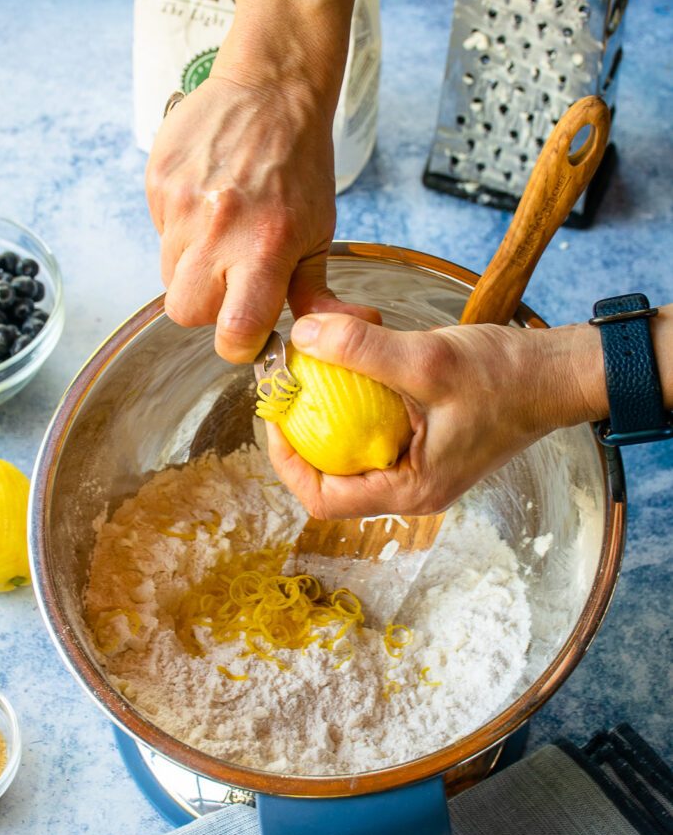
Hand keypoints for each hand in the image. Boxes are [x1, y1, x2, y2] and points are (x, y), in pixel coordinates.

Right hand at [145, 75, 377, 363]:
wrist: (272, 88)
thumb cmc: (301, 167)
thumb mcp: (318, 234)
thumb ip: (314, 294)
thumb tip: (324, 337)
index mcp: (264, 246)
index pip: (232, 330)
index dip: (237, 343)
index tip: (247, 332)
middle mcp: (219, 228)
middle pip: (186, 312)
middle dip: (207, 309)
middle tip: (230, 281)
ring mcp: (182, 204)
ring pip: (169, 275)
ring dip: (192, 269)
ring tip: (221, 233)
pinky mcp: (158, 182)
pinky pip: (160, 231)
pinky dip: (180, 229)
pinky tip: (206, 203)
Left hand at [266, 312, 605, 517]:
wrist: (558, 374)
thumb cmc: (506, 376)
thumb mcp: (429, 360)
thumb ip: (363, 351)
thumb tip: (303, 336)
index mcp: (410, 489)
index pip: (325, 499)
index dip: (288, 462)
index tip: (275, 417)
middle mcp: (410, 487)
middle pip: (331, 475)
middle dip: (303, 430)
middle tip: (288, 384)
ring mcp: (418, 466)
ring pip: (350, 448)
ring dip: (330, 407)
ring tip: (320, 361)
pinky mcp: (424, 441)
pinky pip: (373, 427)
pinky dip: (357, 396)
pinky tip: (355, 356)